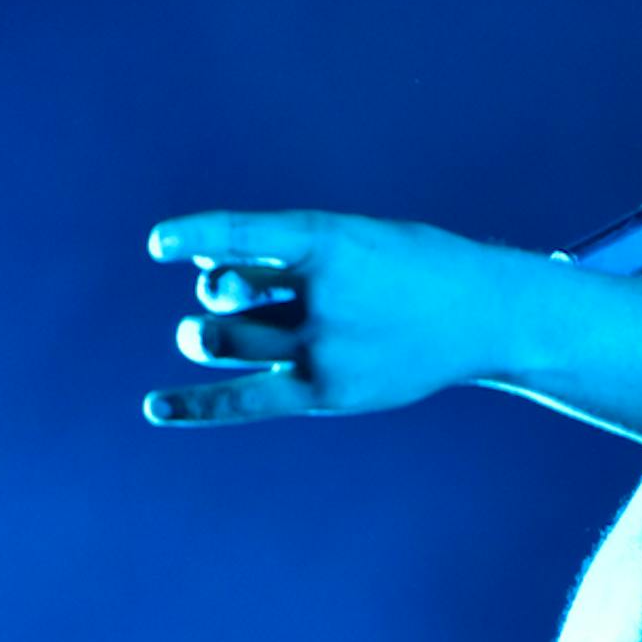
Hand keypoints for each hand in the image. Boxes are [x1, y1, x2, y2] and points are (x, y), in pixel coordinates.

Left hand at [144, 210, 531, 425]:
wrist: (487, 315)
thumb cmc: (412, 268)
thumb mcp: (357, 239)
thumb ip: (285, 254)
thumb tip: (202, 275)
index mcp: (332, 240)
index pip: (246, 234)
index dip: (198, 237)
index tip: (158, 246)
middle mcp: (325, 294)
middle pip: (222, 293)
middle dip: (213, 293)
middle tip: (234, 297)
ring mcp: (325, 346)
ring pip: (223, 342)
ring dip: (203, 336)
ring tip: (210, 335)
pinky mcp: (326, 391)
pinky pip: (246, 400)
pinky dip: (197, 405)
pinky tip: (154, 407)